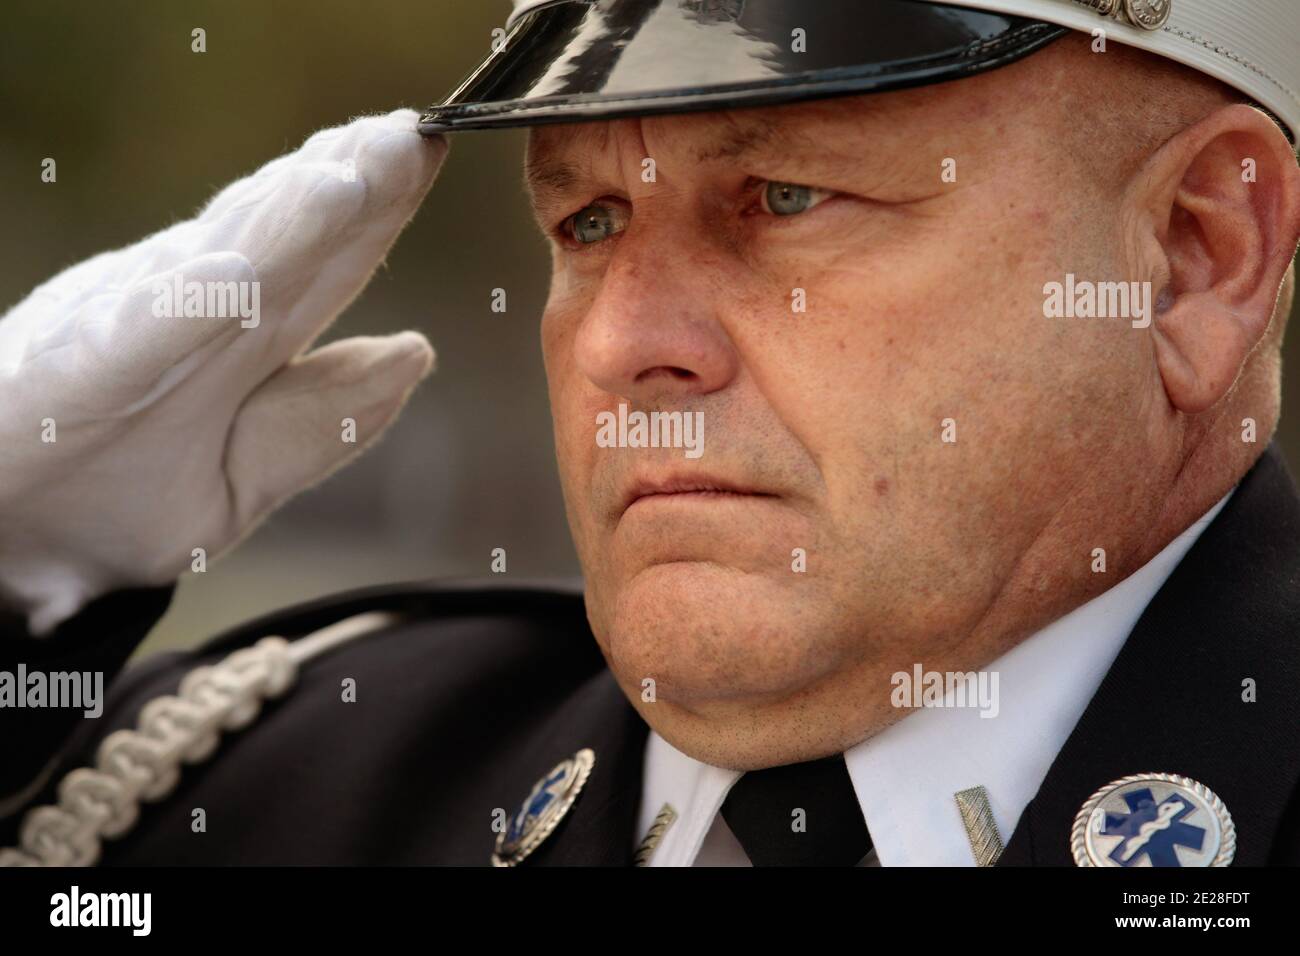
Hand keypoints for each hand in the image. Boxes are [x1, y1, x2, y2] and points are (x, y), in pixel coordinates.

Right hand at [0, 109, 447, 633]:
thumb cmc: (110, 502)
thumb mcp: (239, 481)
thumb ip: (323, 423)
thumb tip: (419, 350)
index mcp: (238, 339)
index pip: (324, 262)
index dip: (381, 207)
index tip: (433, 149)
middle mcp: (187, 317)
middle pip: (282, 244)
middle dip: (349, 184)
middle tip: (408, 131)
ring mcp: (129, 334)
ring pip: (216, 265)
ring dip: (284, 219)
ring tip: (348, 170)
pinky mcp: (74, 378)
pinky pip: (141, 339)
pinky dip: (190, 303)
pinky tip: (237, 271)